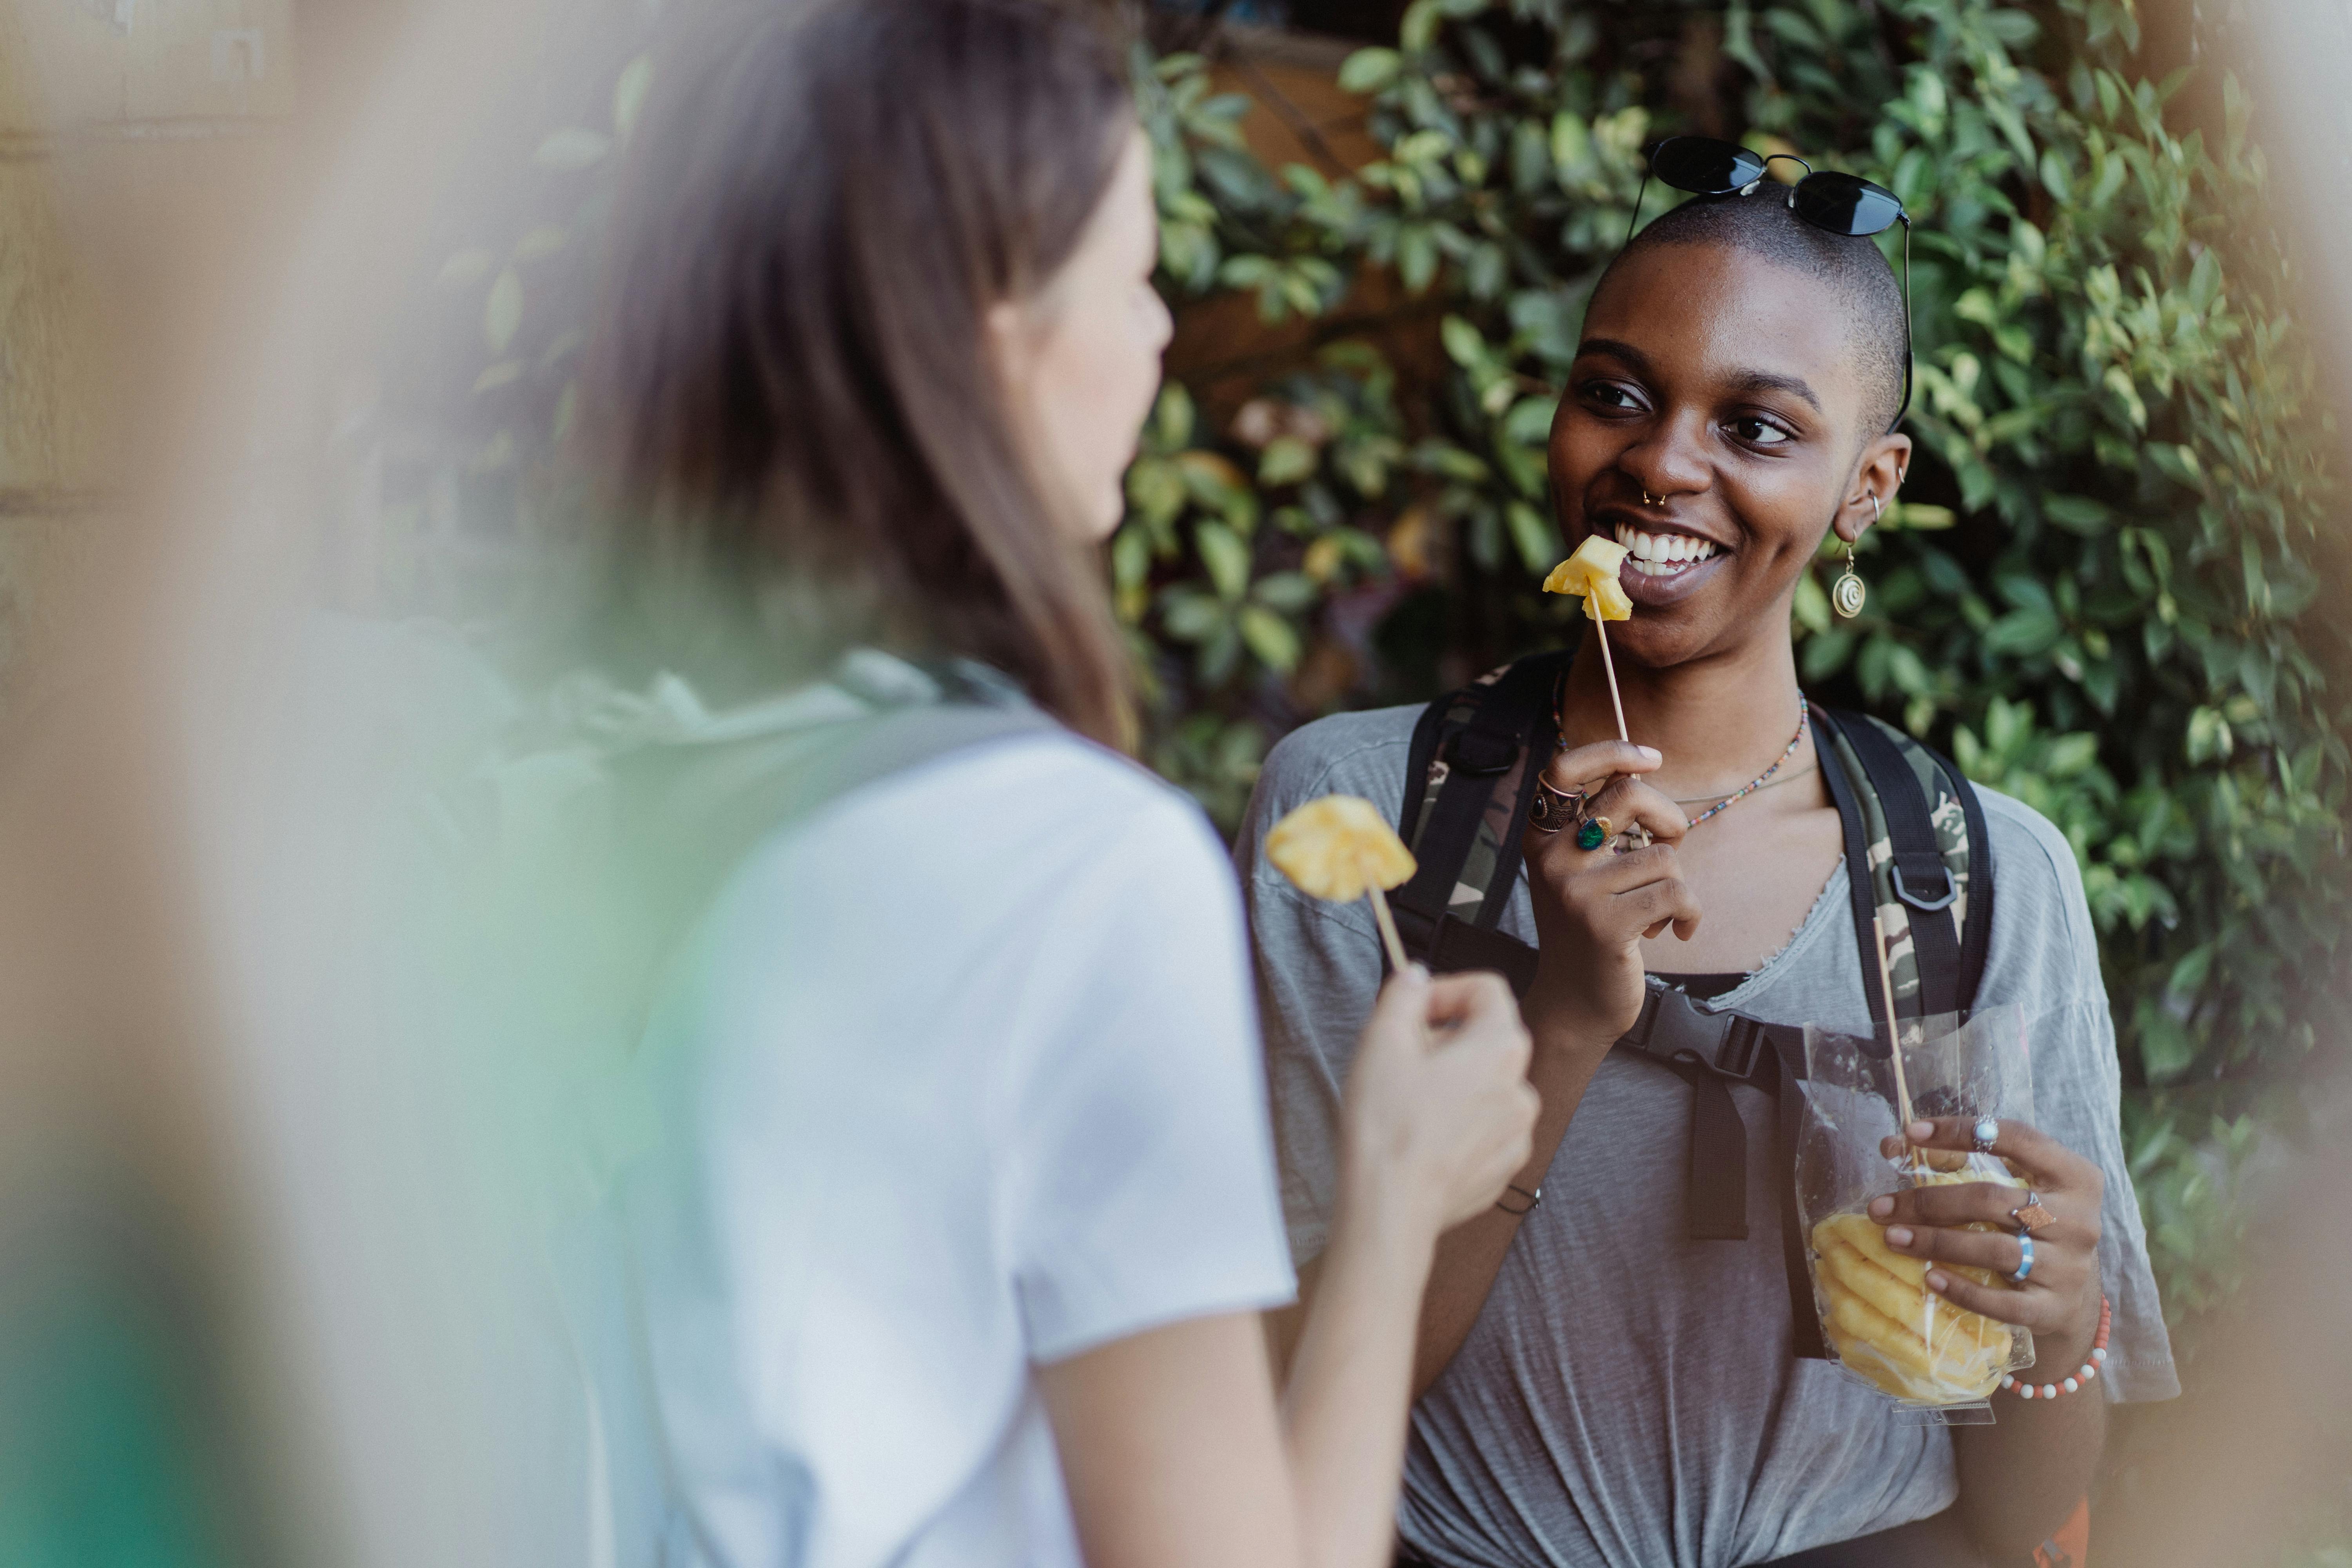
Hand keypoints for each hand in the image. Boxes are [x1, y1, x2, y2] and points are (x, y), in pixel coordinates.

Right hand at [1342, 967, 1538, 1236]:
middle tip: (1400, 1057)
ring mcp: (1517, 1132)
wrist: (1391, 1209)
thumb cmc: (1387, 1129)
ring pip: (1486, 1084)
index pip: (1488, 990)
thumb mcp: (1381, 1041)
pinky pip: (1484, 1126)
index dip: (1446, 989)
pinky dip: (1457, 1121)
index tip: (1414, 1008)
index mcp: (1500, 1048)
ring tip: (1408, 1101)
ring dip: (1451, 1080)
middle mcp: (1521, 1088)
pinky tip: (1422, 1135)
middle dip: (1443, 1037)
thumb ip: (1403, 995)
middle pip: (1486, 1037)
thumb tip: (1417, 978)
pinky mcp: (1503, 1166)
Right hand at [1519, 740, 1699, 1049]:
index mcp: (1541, 839)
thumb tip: (1640, 771)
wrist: (1574, 1004)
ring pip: (1662, 855)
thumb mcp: (1582, 873)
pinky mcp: (1606, 925)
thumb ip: (1599, 827)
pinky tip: (1676, 932)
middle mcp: (1551, 859)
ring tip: (1659, 912)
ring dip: (1676, 884)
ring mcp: (1576, 892)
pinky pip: (1676, 893)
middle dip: (1669, 817)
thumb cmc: (1590, 930)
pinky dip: (1689, 913)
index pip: (1562, 769)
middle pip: (1629, 794)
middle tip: (1671, 847)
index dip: (1611, 751)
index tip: (1650, 759)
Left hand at [1869, 1117, 2106, 1366]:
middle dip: (1928, 1201)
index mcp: (2074, 1177)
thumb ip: (1966, 1163)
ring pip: (1992, 1249)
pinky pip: (2002, 1302)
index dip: (1962, 1131)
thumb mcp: (2020, 1190)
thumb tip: (1894, 1144)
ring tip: (1891, 1237)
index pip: (2017, 1139)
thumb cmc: (2036, 1229)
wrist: (2076, 1300)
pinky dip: (1963, 1291)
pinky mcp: (2053, 1309)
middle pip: (1990, 1198)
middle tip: (1880, 1207)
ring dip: (1934, 1242)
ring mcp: (2067, 1266)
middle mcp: (2077, 1220)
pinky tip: (1930, 1279)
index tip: (1912, 1132)